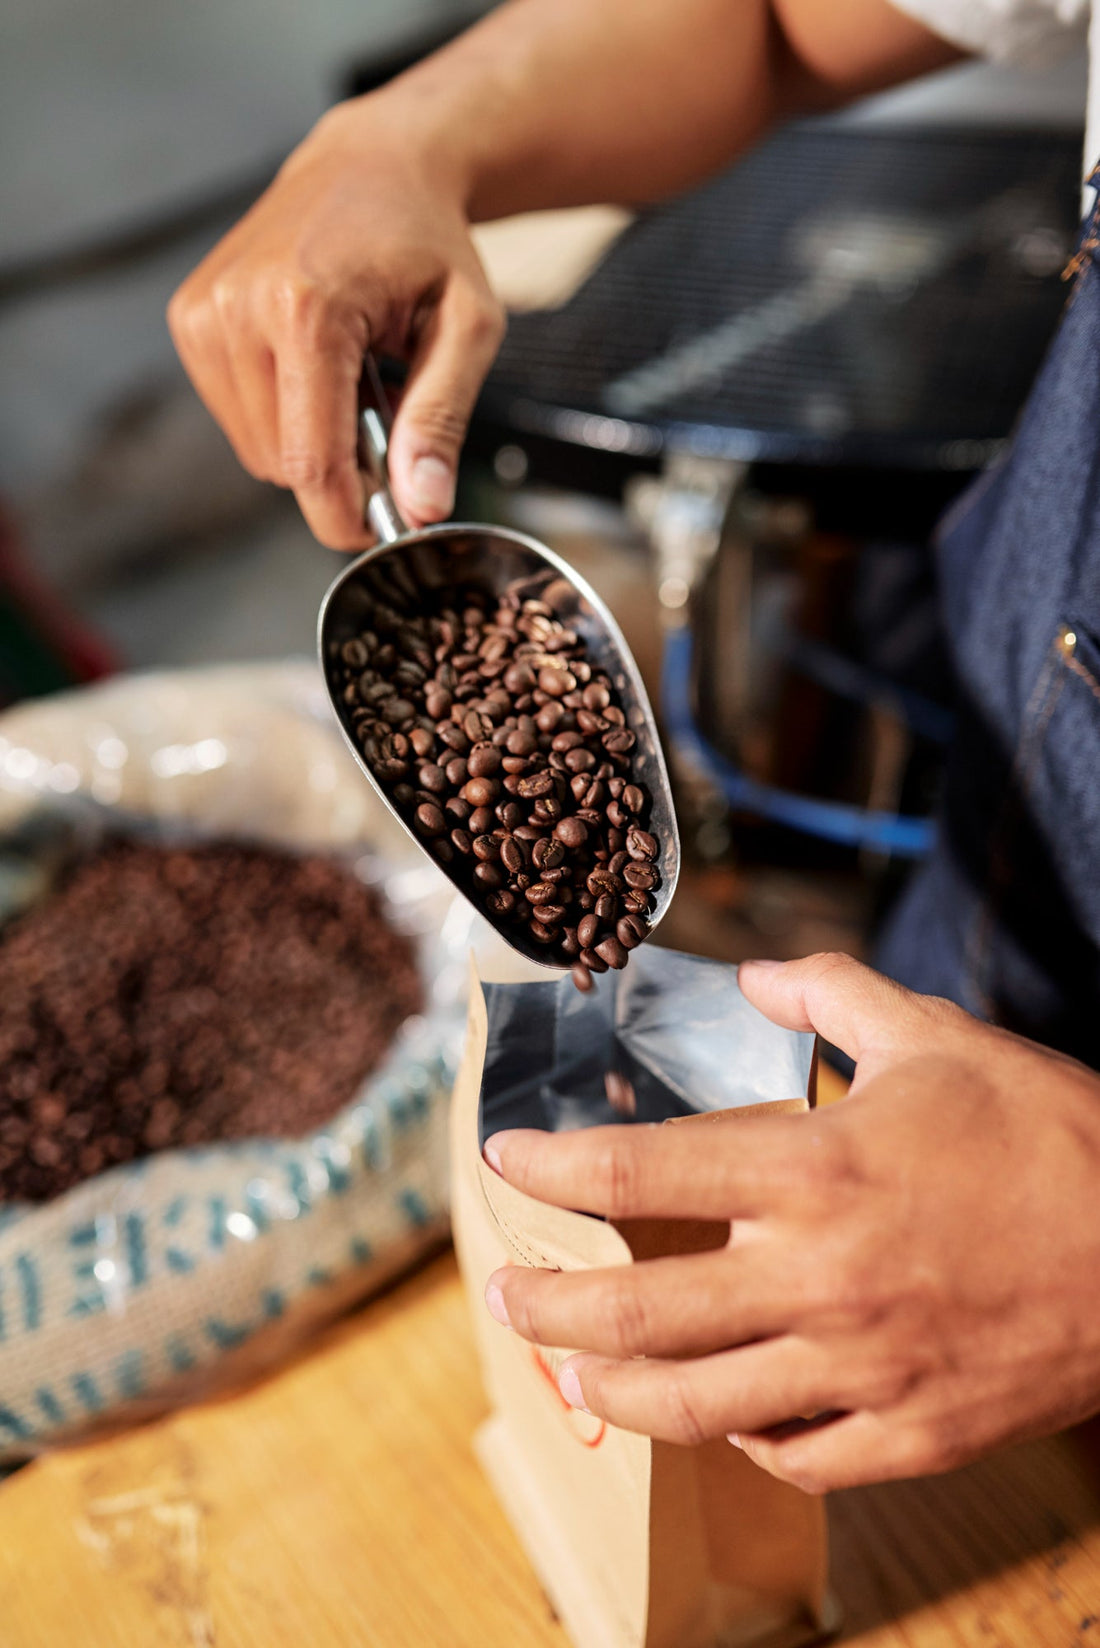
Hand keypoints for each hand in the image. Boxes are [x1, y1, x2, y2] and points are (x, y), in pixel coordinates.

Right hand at [168, 97, 503, 549]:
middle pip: (281, 464)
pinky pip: (236, 416)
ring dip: (308, 440)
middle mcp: (239, 309)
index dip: (344, 516)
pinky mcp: (190, 319)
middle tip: (385, 418)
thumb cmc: (428, 242)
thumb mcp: (468, 327)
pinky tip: (313, 367)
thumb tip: (421, 506)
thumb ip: (441, 420)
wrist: (373, 164)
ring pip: (255, 449)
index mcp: (306, 310)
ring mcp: (204, 313)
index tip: (378, 531)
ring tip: (350, 379)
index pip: (310, 461)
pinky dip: (281, 414)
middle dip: (337, 468)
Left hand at [482, 953, 1099, 1491]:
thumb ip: (830, 994)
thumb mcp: (936, 1036)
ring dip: (612, 1387)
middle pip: (634, 1312)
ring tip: (575, 1366)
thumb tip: (754, 976)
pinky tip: (722, 1413)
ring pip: (692, 1406)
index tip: (505, 1163)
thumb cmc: (1050, 1134)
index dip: (551, 1167)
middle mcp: (818, 1278)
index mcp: (814, 1169)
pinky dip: (740, 1438)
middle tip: (506, 1292)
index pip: (636, 1173)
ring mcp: (860, 1370)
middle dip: (546, 1304)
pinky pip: (792, 1458)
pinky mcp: (909, 1433)